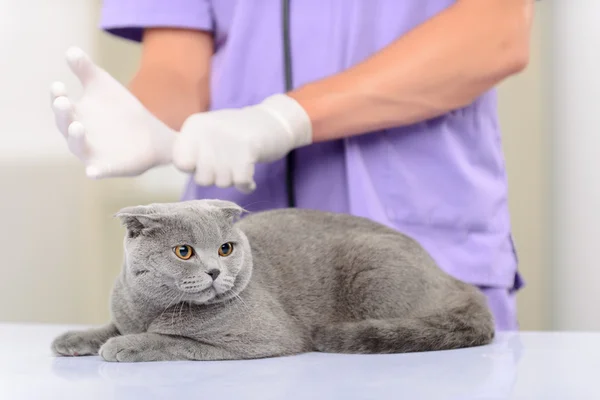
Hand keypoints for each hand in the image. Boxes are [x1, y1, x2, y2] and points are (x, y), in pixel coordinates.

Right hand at [50, 47, 176, 178]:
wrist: (153, 135)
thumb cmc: (121, 110)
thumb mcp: (105, 86)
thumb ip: (87, 70)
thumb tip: (71, 50)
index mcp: (77, 115)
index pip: (61, 105)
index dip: (57, 96)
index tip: (59, 85)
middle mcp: (80, 136)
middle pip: (65, 125)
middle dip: (62, 114)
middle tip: (63, 101)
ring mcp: (94, 153)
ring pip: (79, 148)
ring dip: (75, 138)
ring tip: (77, 127)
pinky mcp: (111, 167)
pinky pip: (100, 171)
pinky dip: (96, 171)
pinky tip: (92, 172)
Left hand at [172, 94, 312, 192]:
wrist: (274, 121)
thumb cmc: (237, 134)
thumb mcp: (209, 135)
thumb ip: (191, 151)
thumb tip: (182, 167)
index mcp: (194, 125)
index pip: (180, 162)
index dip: (195, 169)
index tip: (209, 162)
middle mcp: (207, 130)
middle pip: (201, 177)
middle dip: (216, 178)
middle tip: (229, 165)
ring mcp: (227, 139)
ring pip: (221, 182)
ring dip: (232, 180)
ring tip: (240, 166)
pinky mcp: (248, 148)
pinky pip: (240, 182)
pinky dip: (246, 185)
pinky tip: (249, 180)